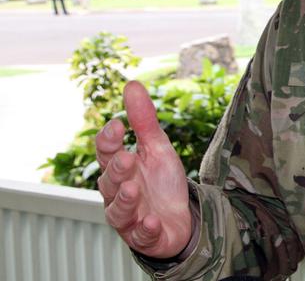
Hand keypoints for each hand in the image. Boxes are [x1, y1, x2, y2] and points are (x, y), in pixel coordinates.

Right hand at [95, 80, 192, 258]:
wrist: (181, 219)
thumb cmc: (162, 182)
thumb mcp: (157, 148)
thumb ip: (143, 121)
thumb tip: (131, 83)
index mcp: (120, 168)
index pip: (106, 153)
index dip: (109, 140)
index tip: (116, 124)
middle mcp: (118, 193)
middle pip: (109, 181)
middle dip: (117, 171)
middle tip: (126, 159)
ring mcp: (129, 217)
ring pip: (118, 211)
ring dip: (125, 200)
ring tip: (134, 189)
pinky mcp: (143, 237)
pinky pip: (140, 235)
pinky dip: (145, 229)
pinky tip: (153, 221)